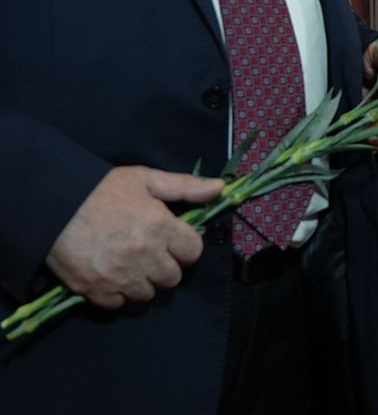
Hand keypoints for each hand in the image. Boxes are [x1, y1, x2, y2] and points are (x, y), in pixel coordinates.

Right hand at [44, 166, 224, 308]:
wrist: (51, 206)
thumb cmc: (101, 190)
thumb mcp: (145, 179)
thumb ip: (185, 186)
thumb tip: (220, 189)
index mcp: (161, 227)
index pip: (194, 252)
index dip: (185, 247)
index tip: (172, 240)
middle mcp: (145, 256)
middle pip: (173, 278)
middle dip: (166, 266)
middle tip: (150, 253)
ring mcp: (120, 276)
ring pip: (148, 294)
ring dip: (144, 282)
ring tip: (131, 265)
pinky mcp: (95, 290)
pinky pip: (119, 304)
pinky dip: (119, 294)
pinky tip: (112, 276)